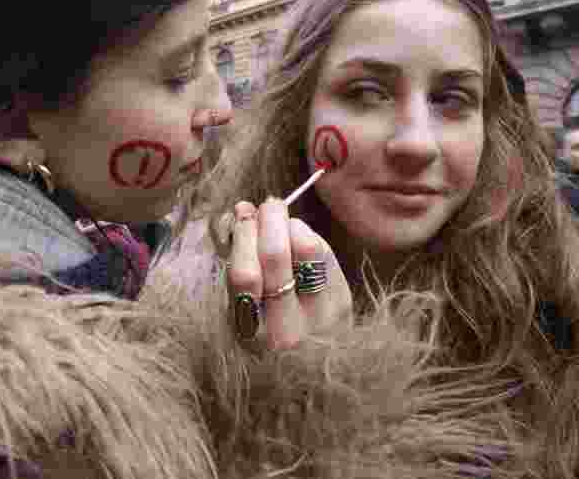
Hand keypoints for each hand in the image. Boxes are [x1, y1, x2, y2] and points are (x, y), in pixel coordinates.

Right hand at [225, 198, 351, 349]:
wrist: (312, 374)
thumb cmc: (265, 332)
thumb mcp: (240, 311)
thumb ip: (234, 263)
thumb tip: (237, 213)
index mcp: (251, 334)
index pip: (246, 275)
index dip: (243, 235)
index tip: (240, 212)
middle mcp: (288, 330)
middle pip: (276, 255)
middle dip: (269, 219)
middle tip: (266, 205)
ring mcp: (321, 317)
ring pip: (309, 248)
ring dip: (292, 224)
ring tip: (282, 219)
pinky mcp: (343, 304)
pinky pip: (325, 255)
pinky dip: (309, 236)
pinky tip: (299, 237)